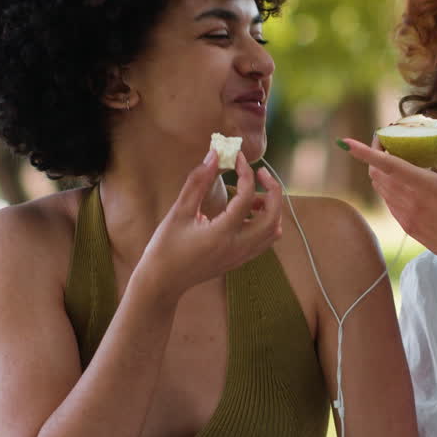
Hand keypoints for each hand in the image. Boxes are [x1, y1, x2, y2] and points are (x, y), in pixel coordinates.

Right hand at [135, 149, 283, 301]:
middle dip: (273, 190)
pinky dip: (265, 222)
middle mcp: (237, 247)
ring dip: (271, 208)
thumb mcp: (179, 211)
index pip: (247, 197)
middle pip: (273, 216)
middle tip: (260, 173)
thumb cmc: (166, 246)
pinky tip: (248, 211)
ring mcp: (241, 256)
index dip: (245, 172)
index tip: (238, 157)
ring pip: (273, 230)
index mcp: (222, 234)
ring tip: (252, 194)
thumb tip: (214, 155)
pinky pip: (265, 241)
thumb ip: (197, 182)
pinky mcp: (240, 260)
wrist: (163, 281)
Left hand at [340, 124, 436, 271]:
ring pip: (381, 188)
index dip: (364, 152)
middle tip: (386, 139)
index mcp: (426, 187)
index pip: (388, 165)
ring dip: (380, 170)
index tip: (346, 142)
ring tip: (392, 157)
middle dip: (374, 154)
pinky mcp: (408, 227)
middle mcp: (411, 202)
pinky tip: (401, 182)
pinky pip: (389, 202)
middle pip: (377, 173)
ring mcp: (406, 216)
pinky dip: (387, 187)